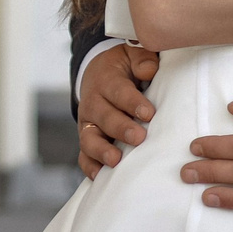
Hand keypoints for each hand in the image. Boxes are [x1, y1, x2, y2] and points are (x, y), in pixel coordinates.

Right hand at [77, 43, 159, 177]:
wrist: (98, 73)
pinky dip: (89, 166)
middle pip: (104, 117)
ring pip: (89, 138)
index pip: (118, 91)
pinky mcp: (87, 137)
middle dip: (121, 128)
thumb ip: (142, 59)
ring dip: (101, 150)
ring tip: (116, 160)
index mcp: (106, 80)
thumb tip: (149, 71)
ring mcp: (88, 123)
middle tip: (139, 137)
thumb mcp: (133, 54)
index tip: (149, 113)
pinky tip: (99, 177)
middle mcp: (93, 103)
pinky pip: (84, 155)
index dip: (132, 102)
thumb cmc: (124, 66)